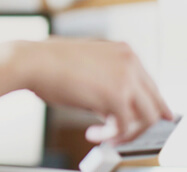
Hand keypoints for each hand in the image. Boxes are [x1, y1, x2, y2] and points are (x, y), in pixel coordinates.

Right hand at [9, 39, 172, 143]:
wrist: (32, 61)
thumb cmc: (48, 62)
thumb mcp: (85, 67)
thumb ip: (105, 83)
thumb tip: (110, 108)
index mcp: (123, 51)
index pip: (148, 84)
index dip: (147, 105)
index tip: (145, 120)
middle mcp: (130, 62)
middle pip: (154, 101)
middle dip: (142, 123)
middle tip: (123, 135)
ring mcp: (126, 78)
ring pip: (147, 117)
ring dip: (126, 132)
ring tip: (102, 135)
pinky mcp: (117, 96)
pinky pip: (125, 126)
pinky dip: (109, 136)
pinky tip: (91, 134)